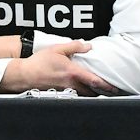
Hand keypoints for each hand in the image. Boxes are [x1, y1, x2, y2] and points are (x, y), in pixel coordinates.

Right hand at [0, 42, 119, 94]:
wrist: (25, 75)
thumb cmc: (39, 63)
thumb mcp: (57, 49)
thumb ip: (74, 46)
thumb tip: (87, 46)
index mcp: (72, 72)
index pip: (94, 81)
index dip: (106, 85)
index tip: (114, 88)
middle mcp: (70, 83)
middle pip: (91, 91)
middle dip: (102, 92)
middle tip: (111, 91)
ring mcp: (65, 90)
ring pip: (84, 94)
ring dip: (93, 93)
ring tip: (100, 90)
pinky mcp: (60, 92)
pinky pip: (75, 94)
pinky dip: (82, 92)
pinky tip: (83, 89)